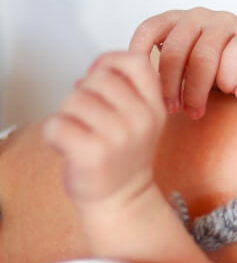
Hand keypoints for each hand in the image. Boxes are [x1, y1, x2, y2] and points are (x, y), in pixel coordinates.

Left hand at [43, 52, 165, 206]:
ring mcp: (119, 137)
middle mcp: (141, 120)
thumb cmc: (122, 157)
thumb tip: (97, 64)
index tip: (100, 81)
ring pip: (73, 99)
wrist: (122, 201)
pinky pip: (57, 124)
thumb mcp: (139, 118)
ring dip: (68, 115)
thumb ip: (125, 87)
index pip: (134, 61)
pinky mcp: (93, 153)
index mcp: (155, 108)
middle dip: (84, 94)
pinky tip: (69, 147)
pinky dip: (54, 136)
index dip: (110, 63)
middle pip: (97, 78)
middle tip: (90, 119)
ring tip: (81, 134)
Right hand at [129, 7, 236, 118]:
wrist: (227, 55)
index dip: (230, 81)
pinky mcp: (168, 18)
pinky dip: (141, 54)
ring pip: (174, 49)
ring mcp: (193, 17)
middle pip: (203, 57)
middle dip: (195, 91)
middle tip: (192, 113)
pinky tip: (144, 79)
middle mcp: (222, 21)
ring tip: (171, 106)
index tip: (224, 96)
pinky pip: (148, 30)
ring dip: (169, 83)